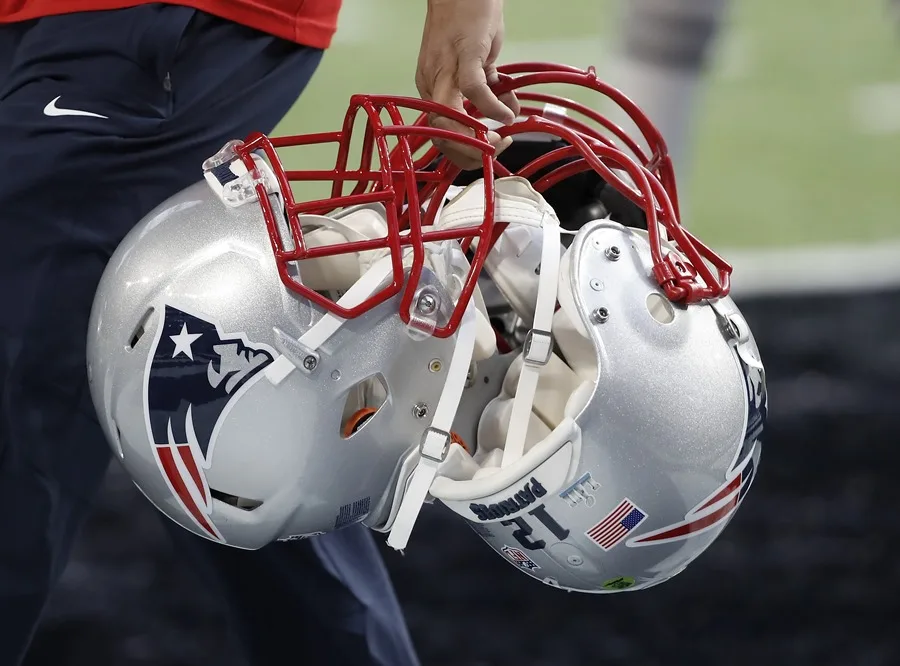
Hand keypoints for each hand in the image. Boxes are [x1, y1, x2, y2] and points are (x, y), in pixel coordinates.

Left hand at [415, 0, 520, 168]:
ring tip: (503, 137)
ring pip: (448, 118)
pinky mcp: (464, 54)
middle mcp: (432, 81)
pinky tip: (506, 112)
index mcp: (431, 86)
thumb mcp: (475, 62)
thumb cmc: (468, 19)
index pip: (440, 133)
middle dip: (470, 153)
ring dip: (476, 138)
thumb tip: (506, 113)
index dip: (464, 151)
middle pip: (440, 134)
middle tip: (497, 148)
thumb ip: (487, 87)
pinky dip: (491, 107)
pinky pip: (473, 90)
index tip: (489, 151)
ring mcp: (445, 68)